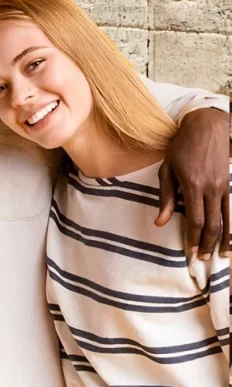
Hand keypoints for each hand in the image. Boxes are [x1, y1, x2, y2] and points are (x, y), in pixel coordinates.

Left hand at [155, 109, 229, 258]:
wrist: (206, 128)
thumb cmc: (181, 147)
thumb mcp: (167, 169)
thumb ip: (165, 196)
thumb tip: (160, 222)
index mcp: (193, 184)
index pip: (195, 219)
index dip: (193, 237)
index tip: (189, 251)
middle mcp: (211, 188)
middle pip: (212, 224)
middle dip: (207, 243)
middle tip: (201, 258)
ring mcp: (223, 187)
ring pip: (225, 220)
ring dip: (222, 240)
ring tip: (219, 255)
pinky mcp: (229, 185)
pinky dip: (231, 227)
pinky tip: (229, 240)